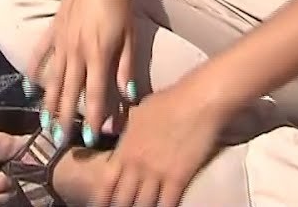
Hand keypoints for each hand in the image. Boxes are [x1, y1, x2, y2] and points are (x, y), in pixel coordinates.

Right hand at [31, 0, 136, 148]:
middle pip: (69, 91)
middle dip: (63, 118)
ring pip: (52, 78)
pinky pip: (40, 54)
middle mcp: (76, 50)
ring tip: (43, 124)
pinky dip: (33, 71)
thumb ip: (126, 68)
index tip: (86, 139)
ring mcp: (61, 40)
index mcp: (97, 53)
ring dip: (48, 103)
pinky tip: (27, 88)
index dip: (91, 117)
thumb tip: (129, 97)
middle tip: (57, 142)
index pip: (94, 92)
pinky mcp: (53, 29)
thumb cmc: (120, 3)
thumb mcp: (130, 35)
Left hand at [96, 80, 227, 206]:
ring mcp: (157, 174)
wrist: (198, 101)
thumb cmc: (169, 102)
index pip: (106, 183)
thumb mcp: (139, 114)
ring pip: (142, 205)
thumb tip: (116, 135)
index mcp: (125, 149)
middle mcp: (137, 165)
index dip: (101, 199)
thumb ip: (126, 132)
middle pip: (122, 199)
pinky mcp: (178, 179)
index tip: (100, 206)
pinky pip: (166, 204)